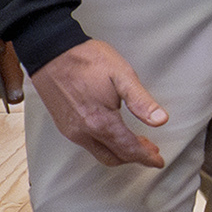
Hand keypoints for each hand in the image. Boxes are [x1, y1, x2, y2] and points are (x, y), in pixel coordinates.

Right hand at [37, 35, 170, 169]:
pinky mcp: (64, 125)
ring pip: (100, 154)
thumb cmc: (85, 60)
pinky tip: (111, 135)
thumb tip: (160, 120)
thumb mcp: (121, 75)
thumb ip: (141, 101)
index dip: (147, 157)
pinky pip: (88, 145)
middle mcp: (83, 131)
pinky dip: (104, 146)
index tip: (158, 160)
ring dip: (119, 153)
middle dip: (135, 157)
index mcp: (100, 121)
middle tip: (150, 152)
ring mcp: (71, 130)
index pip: (129, 149)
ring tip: (134, 143)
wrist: (51, 51)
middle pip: (114, 157)